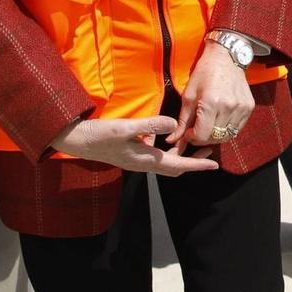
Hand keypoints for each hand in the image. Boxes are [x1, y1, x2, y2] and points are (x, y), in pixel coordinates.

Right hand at [51, 115, 218, 175]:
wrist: (76, 141)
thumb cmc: (99, 135)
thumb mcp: (125, 128)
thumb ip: (150, 125)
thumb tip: (173, 124)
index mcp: (145, 160)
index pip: (178, 166)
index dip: (197, 165)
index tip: (215, 164)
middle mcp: (143, 163)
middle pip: (174, 167)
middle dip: (193, 160)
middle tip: (209, 148)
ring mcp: (137, 160)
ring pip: (165, 161)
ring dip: (180, 154)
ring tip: (194, 140)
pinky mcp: (131, 153)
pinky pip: (155, 154)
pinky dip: (166, 148)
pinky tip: (166, 134)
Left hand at [169, 39, 255, 151]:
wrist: (226, 56)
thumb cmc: (204, 72)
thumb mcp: (188, 95)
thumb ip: (182, 120)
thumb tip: (172, 140)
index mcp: (210, 103)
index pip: (202, 135)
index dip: (192, 137)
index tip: (188, 132)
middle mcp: (228, 107)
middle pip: (214, 138)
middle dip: (202, 138)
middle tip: (196, 130)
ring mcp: (241, 108)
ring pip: (226, 136)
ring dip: (215, 135)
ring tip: (208, 125)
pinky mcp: (249, 107)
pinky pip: (237, 128)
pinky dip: (227, 130)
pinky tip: (219, 120)